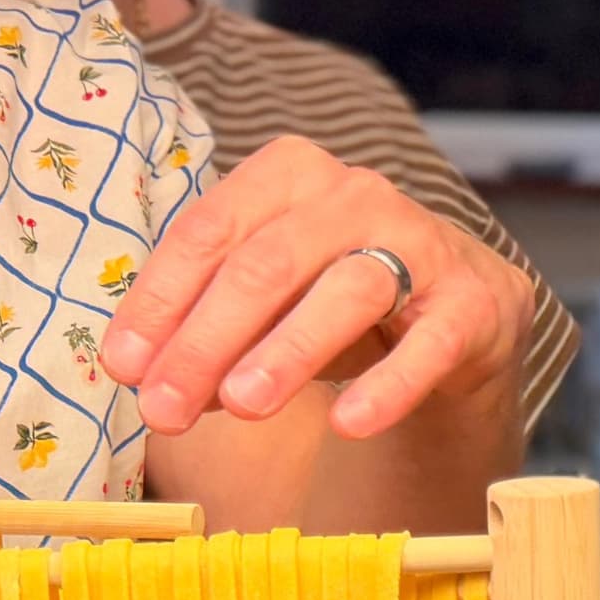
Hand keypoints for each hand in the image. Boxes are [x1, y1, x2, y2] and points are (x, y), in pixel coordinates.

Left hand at [102, 136, 531, 440]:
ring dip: (288, 351)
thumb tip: (148, 378)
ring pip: (348, 289)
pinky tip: (347, 423)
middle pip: (269, 262)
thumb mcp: (264, 308)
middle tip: (164, 407)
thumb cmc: (336, 300)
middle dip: (208, 338)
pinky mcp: (474, 302)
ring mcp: (423, 243)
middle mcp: (357, 195)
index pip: (211, 232)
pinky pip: (430, 344)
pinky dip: (388, 384)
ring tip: (241, 406)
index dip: (161, 300)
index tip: (124, 366)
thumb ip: (207, 335)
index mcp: (289, 176)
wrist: (457, 318)